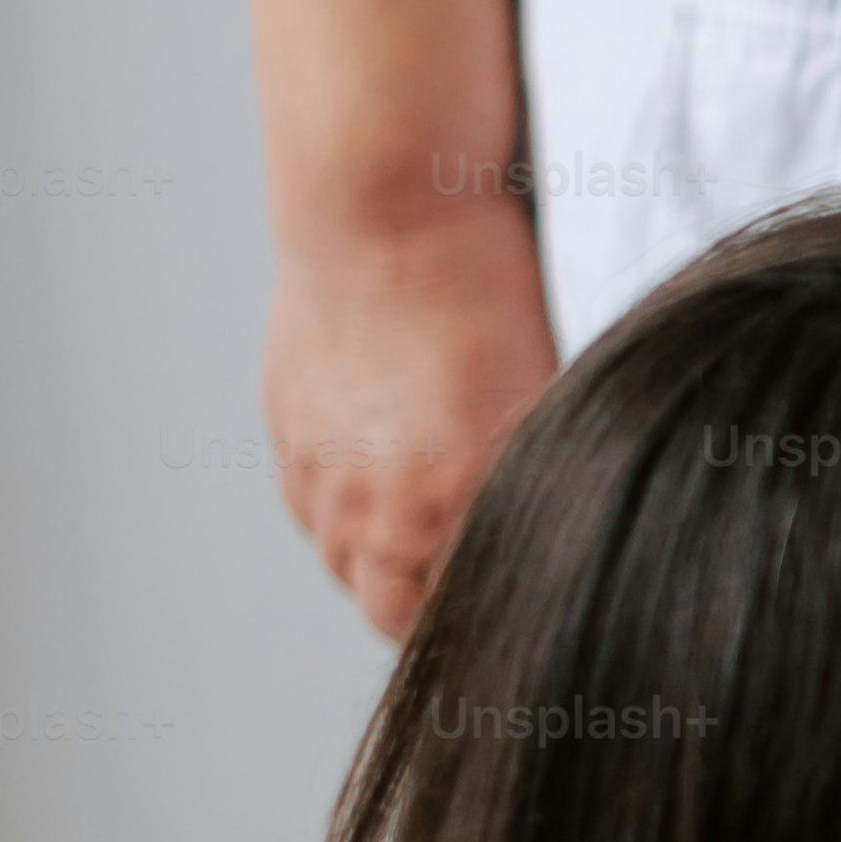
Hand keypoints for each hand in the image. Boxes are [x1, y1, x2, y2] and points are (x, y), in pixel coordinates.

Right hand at [261, 203, 556, 636]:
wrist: (384, 218)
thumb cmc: (480, 300)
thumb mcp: (543, 405)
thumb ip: (535, 489)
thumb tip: (555, 541)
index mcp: (432, 516)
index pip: (444, 622)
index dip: (480, 618)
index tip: (510, 609)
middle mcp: (360, 509)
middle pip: (384, 608)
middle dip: (427, 607)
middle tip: (471, 578)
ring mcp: (312, 470)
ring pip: (340, 554)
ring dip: (381, 555)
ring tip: (431, 520)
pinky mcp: (284, 425)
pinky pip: (309, 497)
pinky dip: (345, 501)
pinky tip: (384, 465)